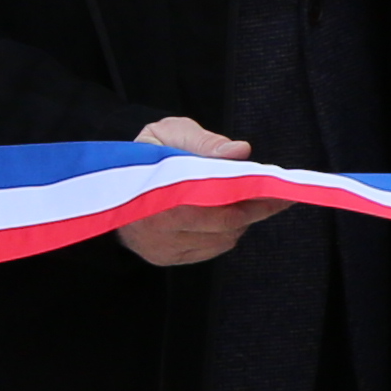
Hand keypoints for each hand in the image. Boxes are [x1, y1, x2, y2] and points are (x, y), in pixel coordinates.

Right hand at [116, 114, 276, 266]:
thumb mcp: (171, 133)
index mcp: (157, 194)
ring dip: (240, 222)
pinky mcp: (164, 258)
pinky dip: (225, 233)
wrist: (111, 177)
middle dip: (254, 210)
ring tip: (246, 201)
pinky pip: (209, 249)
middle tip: (276, 196)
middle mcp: (156, 228)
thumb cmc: (146, 151)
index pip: (216, 201)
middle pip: (223, 225)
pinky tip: (224, 215)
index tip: (278, 189)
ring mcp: (160, 247)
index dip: (251, 196)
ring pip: (221, 240)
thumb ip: (205, 143)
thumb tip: (239, 151)